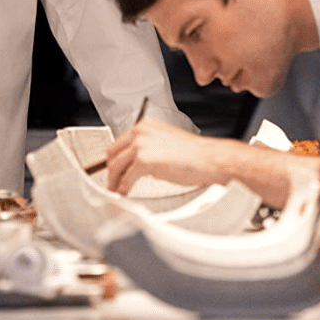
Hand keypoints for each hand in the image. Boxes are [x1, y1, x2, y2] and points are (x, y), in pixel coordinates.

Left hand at [105, 119, 262, 193]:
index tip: (112, 169)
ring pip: (116, 166)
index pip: (119, 142)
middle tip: (111, 183)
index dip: (114, 158)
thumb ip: (148, 148)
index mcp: (145, 124)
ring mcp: (140, 145)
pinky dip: (123, 188)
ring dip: (114, 182)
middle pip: (113, 153)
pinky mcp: (143, 160)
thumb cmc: (194, 154)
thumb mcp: (165, 143)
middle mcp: (140, 131)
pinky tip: (125, 194)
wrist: (209, 159)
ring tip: (116, 191)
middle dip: (110, 171)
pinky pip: (126, 178)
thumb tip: (133, 164)